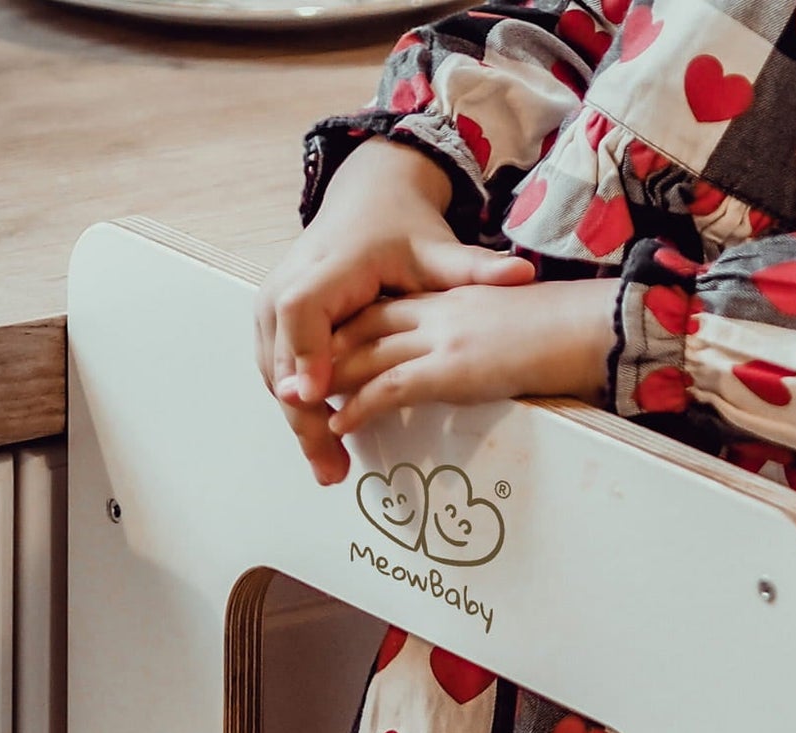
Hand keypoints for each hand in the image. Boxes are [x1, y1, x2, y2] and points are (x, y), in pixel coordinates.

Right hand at [255, 139, 535, 483]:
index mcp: (332, 264)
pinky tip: (325, 444)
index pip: (305, 311)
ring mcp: (274, 302)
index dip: (307, 354)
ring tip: (331, 470)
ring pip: (276, 372)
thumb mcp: (438, 249)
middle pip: (282, 356)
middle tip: (332, 468)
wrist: (368, 199)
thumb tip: (523, 273)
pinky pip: (278, 371)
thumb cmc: (402, 229)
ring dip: (301, 424)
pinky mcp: (273, 321)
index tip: (318, 396)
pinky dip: (299, 409)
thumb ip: (474, 269)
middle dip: (305, 416)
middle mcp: (291, 280)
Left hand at [325, 279, 618, 437]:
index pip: (382, 308)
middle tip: (294, 385)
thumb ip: (478, 340)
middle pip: (361, 328)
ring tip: (302, 413)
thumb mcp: (507, 328)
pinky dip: (358, 406)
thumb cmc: (561, 332)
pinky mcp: (450, 366)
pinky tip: (338, 425)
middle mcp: (435, 311)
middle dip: (323, 357)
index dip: (345, 331)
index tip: (319, 354)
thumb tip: (471, 365)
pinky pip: (390, 385)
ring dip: (328, 385)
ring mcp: (440, 337)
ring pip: (365, 356)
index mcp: (448, 298)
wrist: (588, 325)